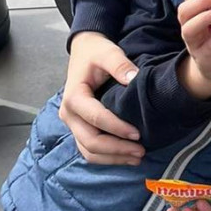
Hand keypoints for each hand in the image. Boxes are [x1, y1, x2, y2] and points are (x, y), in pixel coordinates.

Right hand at [61, 32, 144, 164]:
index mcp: (74, 97)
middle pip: (90, 141)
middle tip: (141, 151)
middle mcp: (68, 114)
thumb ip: (120, 64)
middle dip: (116, 149)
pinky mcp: (79, 128)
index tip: (137, 133)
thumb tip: (133, 79)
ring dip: (112, 157)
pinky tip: (126, 156)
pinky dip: (107, 156)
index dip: (116, 128)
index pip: (95, 118)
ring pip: (88, 150)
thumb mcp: (108, 52)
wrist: (85, 52)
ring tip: (138, 157)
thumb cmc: (96, 53)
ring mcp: (72, 124)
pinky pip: (89, 149)